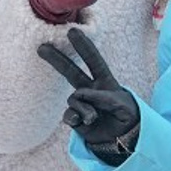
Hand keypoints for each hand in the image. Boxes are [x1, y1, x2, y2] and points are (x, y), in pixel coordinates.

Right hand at [37, 26, 139, 156]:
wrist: (124, 139)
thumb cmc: (128, 117)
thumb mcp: (124, 106)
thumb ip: (105, 98)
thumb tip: (82, 95)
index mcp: (106, 82)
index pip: (94, 61)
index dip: (84, 47)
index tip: (72, 31)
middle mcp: (91, 90)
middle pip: (71, 72)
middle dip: (57, 59)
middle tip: (41, 47)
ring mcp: (82, 104)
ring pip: (74, 99)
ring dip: (83, 108)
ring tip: (94, 118)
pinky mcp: (76, 119)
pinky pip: (69, 115)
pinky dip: (75, 117)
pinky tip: (82, 122)